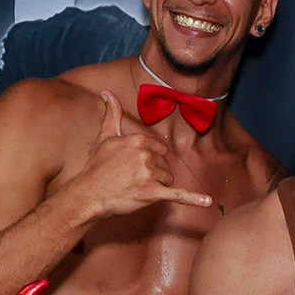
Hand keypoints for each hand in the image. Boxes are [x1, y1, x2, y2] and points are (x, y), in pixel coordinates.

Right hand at [66, 90, 214, 217]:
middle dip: (154, 173)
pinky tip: (207, 201)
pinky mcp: (151, 194)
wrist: (88, 194)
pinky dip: (193, 199)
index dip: (150, 159)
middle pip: (165, 165)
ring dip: (157, 185)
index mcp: (138, 140)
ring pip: (168, 179)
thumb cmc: (96, 167)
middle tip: (133, 179)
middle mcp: (146, 155)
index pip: (159, 149)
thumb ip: (112, 114)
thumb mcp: (105, 137)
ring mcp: (149, 175)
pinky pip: (177, 195)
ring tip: (136, 188)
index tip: (134, 166)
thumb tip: (107, 92)